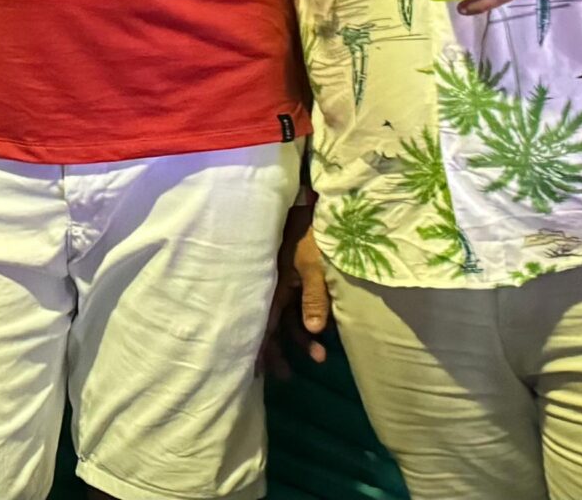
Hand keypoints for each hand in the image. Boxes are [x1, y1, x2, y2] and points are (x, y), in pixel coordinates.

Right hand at [264, 223, 332, 375]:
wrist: (321, 205)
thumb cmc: (314, 233)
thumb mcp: (314, 265)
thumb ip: (314, 297)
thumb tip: (312, 330)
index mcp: (272, 283)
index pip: (262, 322)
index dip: (259, 346)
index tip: (256, 372)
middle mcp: (277, 285)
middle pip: (274, 324)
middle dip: (281, 350)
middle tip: (287, 376)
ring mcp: (291, 282)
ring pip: (291, 318)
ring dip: (303, 339)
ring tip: (321, 357)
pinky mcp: (304, 278)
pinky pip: (304, 306)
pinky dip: (312, 321)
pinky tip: (325, 333)